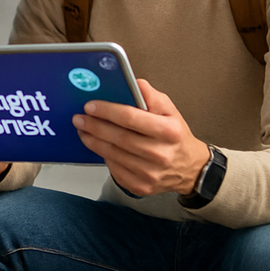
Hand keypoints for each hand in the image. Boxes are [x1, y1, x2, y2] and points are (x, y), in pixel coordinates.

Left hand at [72, 79, 210, 196]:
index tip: (90, 106)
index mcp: (169, 132)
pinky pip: (114, 170)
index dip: (107, 111)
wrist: (190, 168)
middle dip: (94, 126)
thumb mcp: (170, 110)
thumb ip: (151, 96)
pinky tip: (98, 146)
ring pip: (113, 154)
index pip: (130, 118)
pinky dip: (103, 156)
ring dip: (93, 141)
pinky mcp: (142, 186)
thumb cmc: (175, 135)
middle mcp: (161, 154)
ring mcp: (151, 173)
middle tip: (79, 118)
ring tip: (83, 130)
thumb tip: (135, 84)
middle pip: (118, 138)